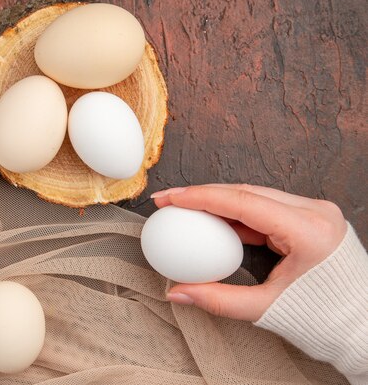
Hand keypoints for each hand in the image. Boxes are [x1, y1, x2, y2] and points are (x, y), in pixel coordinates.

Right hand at [151, 184, 347, 321]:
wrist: (361, 328)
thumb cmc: (325, 319)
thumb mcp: (266, 308)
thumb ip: (218, 299)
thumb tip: (177, 292)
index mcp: (308, 230)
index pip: (242, 201)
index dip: (200, 196)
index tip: (170, 198)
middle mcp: (314, 212)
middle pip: (247, 191)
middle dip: (204, 193)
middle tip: (170, 200)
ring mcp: (315, 214)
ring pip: (256, 196)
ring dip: (219, 201)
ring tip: (186, 209)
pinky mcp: (311, 221)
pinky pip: (266, 209)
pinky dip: (237, 215)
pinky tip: (214, 223)